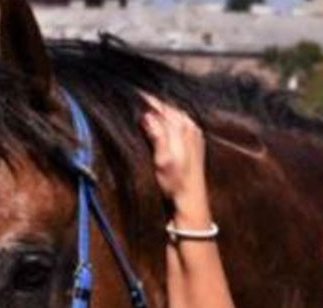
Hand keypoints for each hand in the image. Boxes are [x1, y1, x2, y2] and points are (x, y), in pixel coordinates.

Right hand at [138, 93, 210, 220]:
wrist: (191, 199)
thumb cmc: (176, 182)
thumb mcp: (163, 159)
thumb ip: (157, 135)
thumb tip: (147, 115)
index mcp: (182, 127)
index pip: (159, 104)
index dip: (143, 98)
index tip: (128, 94)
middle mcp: (190, 126)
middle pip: (166, 106)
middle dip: (149, 102)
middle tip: (131, 99)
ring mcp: (194, 132)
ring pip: (172, 112)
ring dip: (157, 110)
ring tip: (140, 108)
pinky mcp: (194, 139)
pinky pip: (178, 120)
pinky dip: (166, 118)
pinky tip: (156, 122)